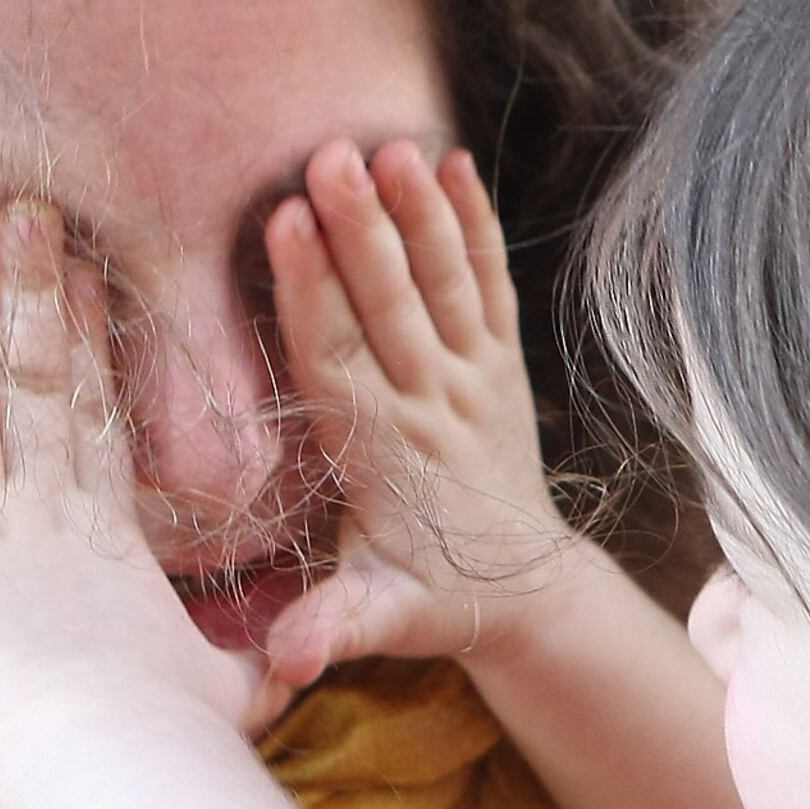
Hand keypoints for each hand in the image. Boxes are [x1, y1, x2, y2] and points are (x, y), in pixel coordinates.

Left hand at [0, 200, 285, 793]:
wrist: (104, 749)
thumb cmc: (174, 733)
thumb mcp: (235, 693)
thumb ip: (253, 667)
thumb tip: (301, 667)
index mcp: (113, 534)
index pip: (98, 416)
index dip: (89, 342)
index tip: (83, 277)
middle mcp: (47, 506)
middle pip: (35, 374)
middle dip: (27, 289)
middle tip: (24, 215)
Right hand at [258, 138, 577, 687]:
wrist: (524, 594)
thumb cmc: (429, 598)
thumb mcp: (379, 619)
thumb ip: (334, 627)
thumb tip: (285, 663)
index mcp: (381, 450)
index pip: (337, 356)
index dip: (311, 290)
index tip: (285, 225)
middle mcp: (431, 403)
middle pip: (391, 303)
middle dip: (361, 228)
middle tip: (330, 155)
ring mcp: (474, 377)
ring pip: (445, 284)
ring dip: (419, 213)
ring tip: (392, 145)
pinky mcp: (502, 363)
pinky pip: (492, 286)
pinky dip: (476, 226)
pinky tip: (454, 163)